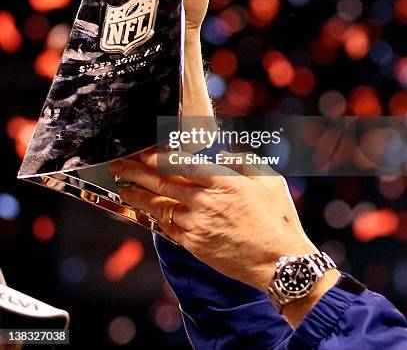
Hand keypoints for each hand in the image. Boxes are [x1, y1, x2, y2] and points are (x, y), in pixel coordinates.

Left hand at [107, 152, 317, 292]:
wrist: (279, 261)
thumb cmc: (277, 217)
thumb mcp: (268, 178)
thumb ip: (243, 161)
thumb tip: (223, 154)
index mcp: (223, 181)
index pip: (182, 164)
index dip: (159, 157)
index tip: (143, 152)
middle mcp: (205, 202)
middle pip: (163, 183)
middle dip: (137, 172)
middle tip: (119, 165)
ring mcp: (198, 225)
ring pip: (161, 206)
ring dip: (139, 196)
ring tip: (123, 187)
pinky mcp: (195, 245)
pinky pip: (169, 228)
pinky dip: (155, 218)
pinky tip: (145, 212)